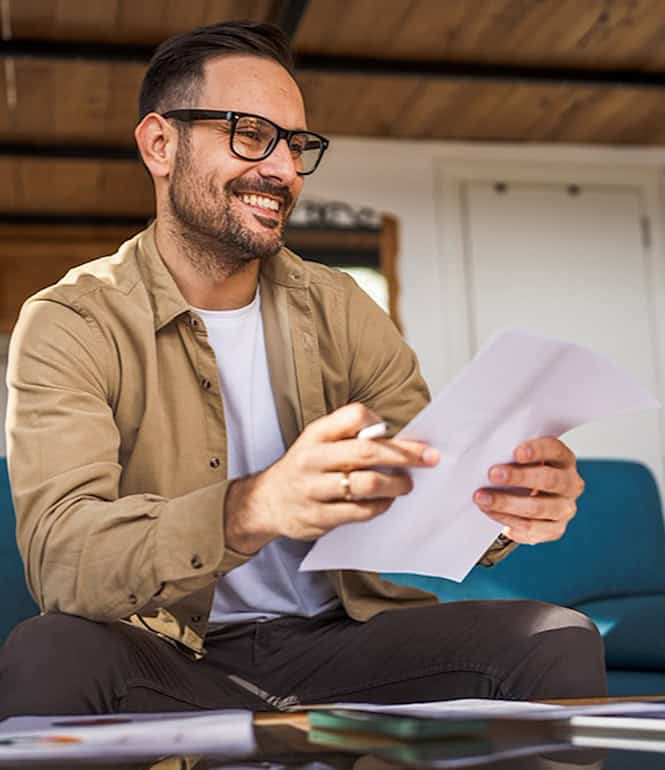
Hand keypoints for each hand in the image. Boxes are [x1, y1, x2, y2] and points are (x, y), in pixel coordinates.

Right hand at [225, 403, 439, 553]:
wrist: (266, 501)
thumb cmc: (303, 467)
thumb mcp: (317, 440)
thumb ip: (348, 434)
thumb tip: (393, 437)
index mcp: (315, 434)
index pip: (355, 415)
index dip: (380, 423)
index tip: (397, 433)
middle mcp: (313, 459)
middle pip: (367, 452)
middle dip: (404, 455)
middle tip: (428, 458)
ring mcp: (314, 489)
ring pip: (366, 484)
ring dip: (395, 485)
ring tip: (407, 484)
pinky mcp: (319, 518)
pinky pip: (360, 512)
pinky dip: (380, 506)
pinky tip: (386, 501)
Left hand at [473, 437, 583, 544]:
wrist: (532, 499)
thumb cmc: (523, 471)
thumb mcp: (522, 458)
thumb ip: (512, 454)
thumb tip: (488, 454)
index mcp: (564, 460)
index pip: (555, 450)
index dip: (537, 450)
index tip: (515, 453)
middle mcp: (570, 484)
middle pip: (549, 480)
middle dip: (518, 477)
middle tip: (492, 474)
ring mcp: (565, 509)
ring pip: (537, 508)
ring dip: (506, 503)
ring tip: (482, 498)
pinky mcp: (555, 529)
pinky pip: (530, 528)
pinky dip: (507, 520)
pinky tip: (491, 513)